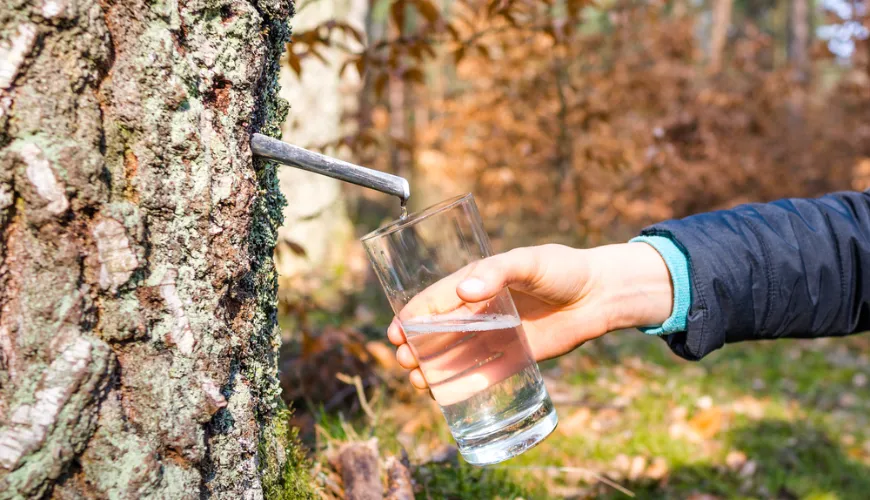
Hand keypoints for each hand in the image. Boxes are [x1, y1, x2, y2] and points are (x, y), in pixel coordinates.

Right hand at [387, 243, 673, 390]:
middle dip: (417, 347)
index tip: (395, 334)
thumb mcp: (528, 262)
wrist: (600, 295)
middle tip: (405, 362)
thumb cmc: (562, 269)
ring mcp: (496, 335)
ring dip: (433, 369)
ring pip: (455, 355)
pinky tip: (445, 397)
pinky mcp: (515, 356)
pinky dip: (462, 385)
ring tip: (419, 383)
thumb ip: (497, 272)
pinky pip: (483, 373)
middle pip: (439, 332)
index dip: (412, 317)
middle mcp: (481, 310)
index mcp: (477, 282)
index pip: (435, 301)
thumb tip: (463, 291)